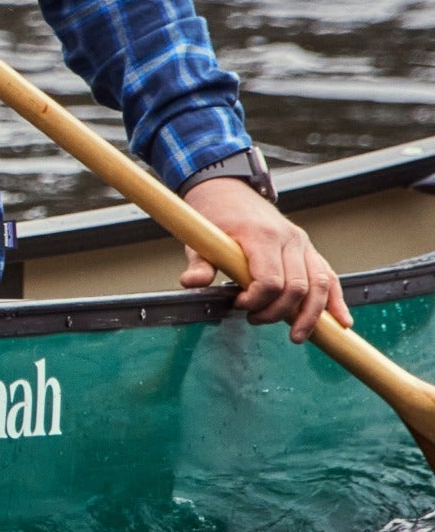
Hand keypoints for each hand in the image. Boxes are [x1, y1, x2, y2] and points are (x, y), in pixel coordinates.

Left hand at [178, 177, 349, 343]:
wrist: (230, 194)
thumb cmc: (215, 219)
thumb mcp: (200, 240)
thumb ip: (199, 264)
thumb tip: (191, 283)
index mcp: (261, 236)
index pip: (271, 280)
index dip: (257, 301)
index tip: (238, 304)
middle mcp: (289, 239)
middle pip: (297, 287)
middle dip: (278, 312)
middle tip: (254, 319)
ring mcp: (302, 245)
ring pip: (319, 285)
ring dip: (310, 316)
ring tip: (296, 336)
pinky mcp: (309, 251)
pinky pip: (329, 277)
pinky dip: (336, 301)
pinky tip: (341, 322)